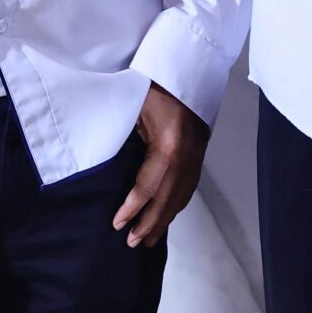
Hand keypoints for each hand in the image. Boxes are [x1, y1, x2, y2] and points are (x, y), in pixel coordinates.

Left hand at [111, 86, 208, 247]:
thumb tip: (111, 174)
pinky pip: (189, 186)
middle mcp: (187, 154)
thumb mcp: (134, 111)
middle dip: (151, 223)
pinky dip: (177, 203)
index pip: (149, 186)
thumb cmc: (153, 86)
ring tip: (149, 238)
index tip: (117, 225)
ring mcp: (197, 154)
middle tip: (133, 243)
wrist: (187, 69)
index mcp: (169, 145)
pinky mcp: (200, 152)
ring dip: (165, 218)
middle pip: (168, 198)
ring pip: (182, 195)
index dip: (133, 209)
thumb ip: (126, 143)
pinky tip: (167, 213)